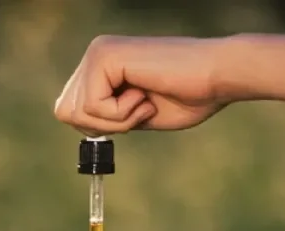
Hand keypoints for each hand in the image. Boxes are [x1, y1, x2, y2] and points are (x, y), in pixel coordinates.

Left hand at [54, 35, 231, 136]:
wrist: (219, 78)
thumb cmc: (189, 96)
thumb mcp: (134, 114)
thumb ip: (104, 115)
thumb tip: (77, 123)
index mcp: (100, 66)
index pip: (68, 111)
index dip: (100, 125)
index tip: (135, 111)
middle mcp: (94, 54)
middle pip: (65, 113)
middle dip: (105, 124)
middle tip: (141, 107)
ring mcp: (97, 51)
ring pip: (76, 112)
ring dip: (116, 120)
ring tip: (145, 99)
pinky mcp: (104, 55)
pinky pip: (92, 106)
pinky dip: (121, 113)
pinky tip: (145, 93)